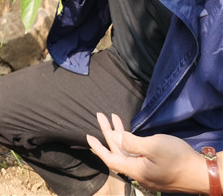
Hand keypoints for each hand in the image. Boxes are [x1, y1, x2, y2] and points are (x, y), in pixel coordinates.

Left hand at [87, 113, 208, 193]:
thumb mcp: (154, 147)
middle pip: (118, 152)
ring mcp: (148, 171)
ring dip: (119, 134)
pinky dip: (130, 140)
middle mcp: (139, 173)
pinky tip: (128, 131)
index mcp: (136, 170)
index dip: (98, 148)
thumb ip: (132, 142)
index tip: (88, 136)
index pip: (110, 159)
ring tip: (113, 117)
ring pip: (127, 152)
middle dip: (108, 133)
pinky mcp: (156, 168)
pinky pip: (137, 153)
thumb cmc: (178, 158)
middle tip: (100, 116)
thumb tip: (118, 139)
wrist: (203, 173)